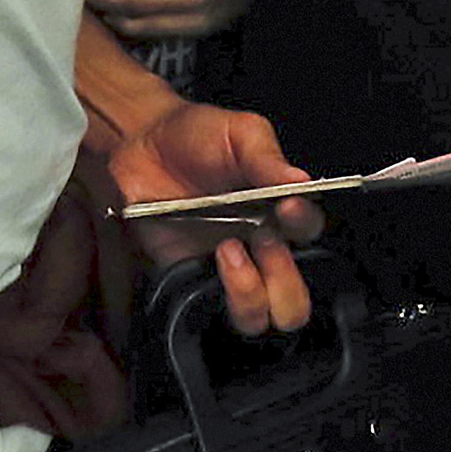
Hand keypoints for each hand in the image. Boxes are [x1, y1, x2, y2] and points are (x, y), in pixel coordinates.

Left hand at [102, 98, 318, 335]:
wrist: (141, 147)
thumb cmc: (197, 135)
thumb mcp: (239, 132)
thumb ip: (268, 157)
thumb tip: (302, 182)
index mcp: (279, 209)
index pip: (308, 231)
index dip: (303, 224)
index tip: (286, 207)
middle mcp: (258, 247)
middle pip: (294, 299)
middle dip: (285, 280)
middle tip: (260, 238)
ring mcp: (227, 271)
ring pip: (258, 319)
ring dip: (250, 294)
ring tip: (227, 250)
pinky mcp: (190, 280)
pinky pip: (208, 311)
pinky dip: (211, 297)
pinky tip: (202, 261)